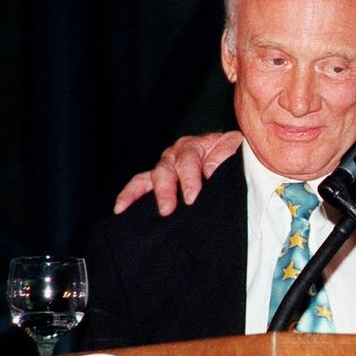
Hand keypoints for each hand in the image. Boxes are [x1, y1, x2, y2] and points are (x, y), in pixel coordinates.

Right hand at [113, 131, 243, 215]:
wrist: (232, 156)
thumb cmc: (232, 154)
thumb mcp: (234, 150)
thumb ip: (224, 157)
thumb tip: (210, 170)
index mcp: (194, 146)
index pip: (188, 161)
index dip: (189, 180)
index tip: (192, 197)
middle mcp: (175, 154)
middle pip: (165, 170)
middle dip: (165, 191)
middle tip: (167, 209)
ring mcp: (166, 167)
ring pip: (149, 177)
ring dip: (139, 194)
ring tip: (129, 208)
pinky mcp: (160, 180)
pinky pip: (140, 185)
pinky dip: (129, 195)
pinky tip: (121, 208)